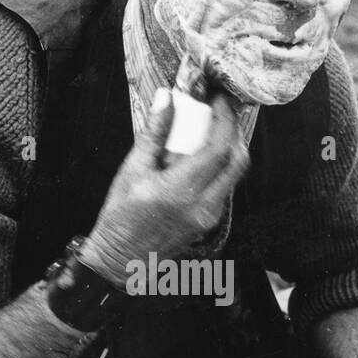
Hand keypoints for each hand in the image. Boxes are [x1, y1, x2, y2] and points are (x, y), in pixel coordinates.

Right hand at [81, 86, 248, 285]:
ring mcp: (209, 217)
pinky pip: (224, 188)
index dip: (224, 119)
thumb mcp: (132, 170)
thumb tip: (166, 97)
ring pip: (234, 176)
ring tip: (209, 132)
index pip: (219, 148)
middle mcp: (203, 206)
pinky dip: (219, 168)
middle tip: (220, 113)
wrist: (120, 260)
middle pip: (238, 161)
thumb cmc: (120, 217)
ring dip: (228, 150)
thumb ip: (154, 133)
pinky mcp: (208, 223)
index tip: (217, 99)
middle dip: (233, 132)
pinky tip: (200, 158)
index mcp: (182, 191)